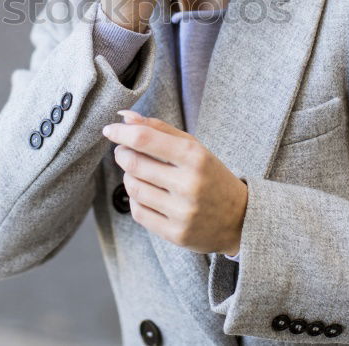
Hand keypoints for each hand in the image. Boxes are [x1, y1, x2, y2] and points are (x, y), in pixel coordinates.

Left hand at [101, 109, 248, 255]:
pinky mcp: (176, 234)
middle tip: (124, 151)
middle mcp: (190, 184)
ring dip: (129, 177)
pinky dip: (136, 200)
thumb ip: (159, 129)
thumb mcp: (194, 148)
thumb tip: (124, 115)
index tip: (109, 130)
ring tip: (138, 173)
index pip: (145, 139)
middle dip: (122, 154)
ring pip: (133, 188)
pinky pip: (138, 212)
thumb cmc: (210, 176)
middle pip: (134, 164)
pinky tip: (147, 194)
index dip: (121, 133)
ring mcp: (183, 212)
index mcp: (196, 157)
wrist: (239, 219)